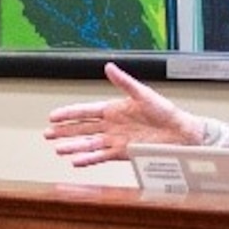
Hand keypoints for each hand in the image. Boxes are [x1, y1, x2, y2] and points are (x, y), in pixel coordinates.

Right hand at [44, 61, 203, 166]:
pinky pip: (101, 156)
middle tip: (47, 134)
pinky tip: (76, 161)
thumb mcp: (143, 94)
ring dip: (73, 146)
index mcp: (114, 109)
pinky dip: (88, 159)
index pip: (85, 111)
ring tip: (57, 149)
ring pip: (88, 144)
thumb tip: (109, 66)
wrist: (181, 134)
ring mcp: (116, 140)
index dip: (69, 113)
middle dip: (64, 131)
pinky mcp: (123, 153)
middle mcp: (112, 125)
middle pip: (82, 128)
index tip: (53, 116)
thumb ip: (124, 82)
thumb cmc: (166, 112)